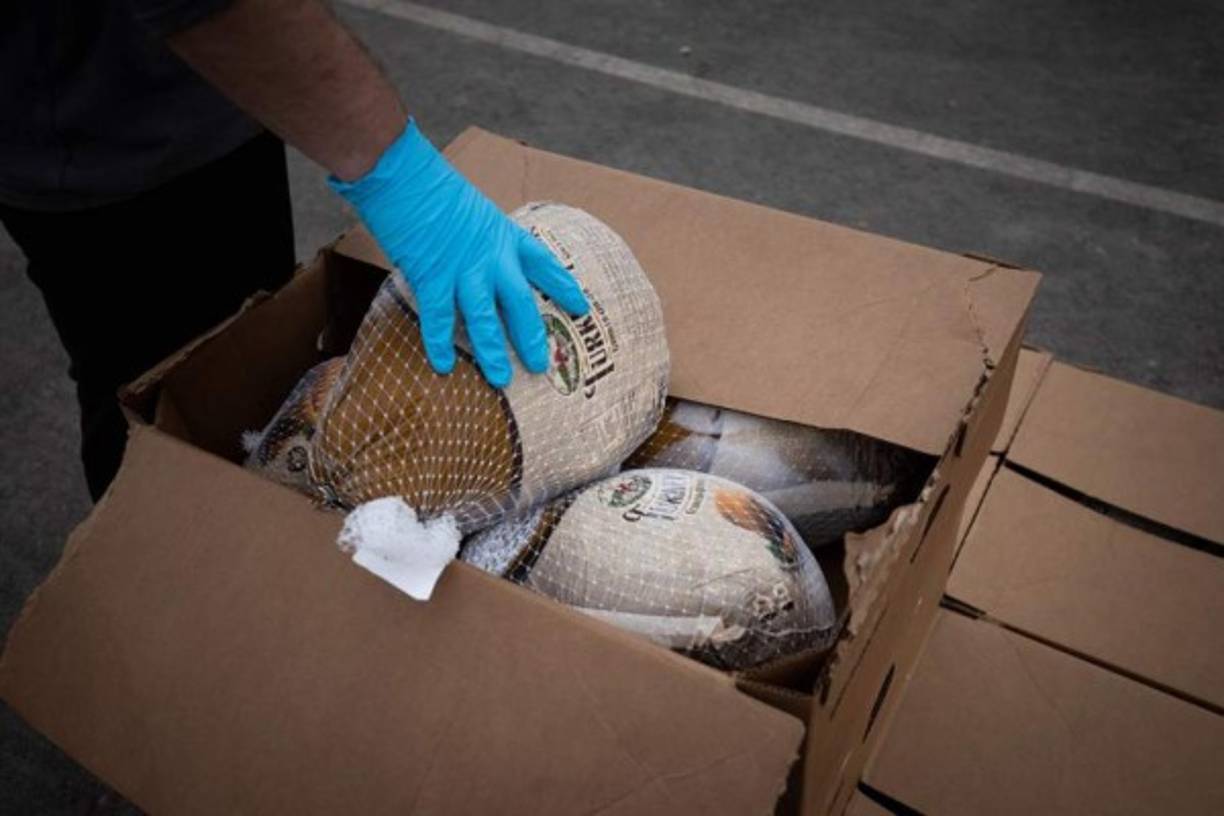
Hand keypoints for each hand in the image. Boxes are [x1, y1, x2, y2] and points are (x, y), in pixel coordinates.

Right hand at [329, 120, 588, 386]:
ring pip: (485, 317)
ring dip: (493, 351)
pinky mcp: (432, 275)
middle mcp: (490, 255)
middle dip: (531, 335)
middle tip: (541, 365)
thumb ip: (477, 239)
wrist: (403, 174)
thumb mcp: (468, 209)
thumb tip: (475, 260)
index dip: (562, 286)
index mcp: (503, 234)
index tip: (581, 306)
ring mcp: (462, 267)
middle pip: (520, 301)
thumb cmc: (430, 185)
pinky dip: (439, 343)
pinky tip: (443, 366)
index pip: (542, 264)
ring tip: (501, 379)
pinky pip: (440, 317)